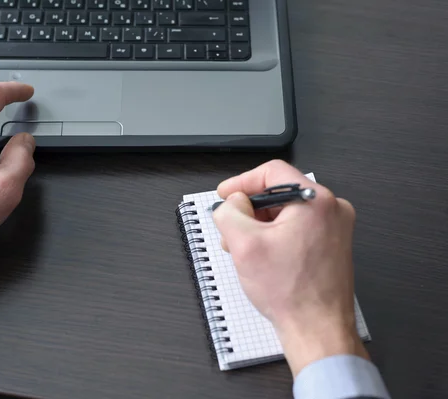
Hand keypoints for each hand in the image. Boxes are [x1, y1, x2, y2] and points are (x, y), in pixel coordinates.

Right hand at [213, 160, 367, 375]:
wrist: (317, 329)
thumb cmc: (290, 292)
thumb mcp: (244, 244)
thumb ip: (230, 212)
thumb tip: (232, 203)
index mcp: (315, 201)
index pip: (272, 172)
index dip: (242, 182)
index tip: (225, 196)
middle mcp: (331, 209)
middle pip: (279, 193)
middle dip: (249, 210)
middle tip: (231, 230)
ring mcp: (335, 228)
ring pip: (287, 212)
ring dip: (260, 225)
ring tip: (244, 250)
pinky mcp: (332, 245)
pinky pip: (297, 228)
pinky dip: (276, 236)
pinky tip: (262, 257)